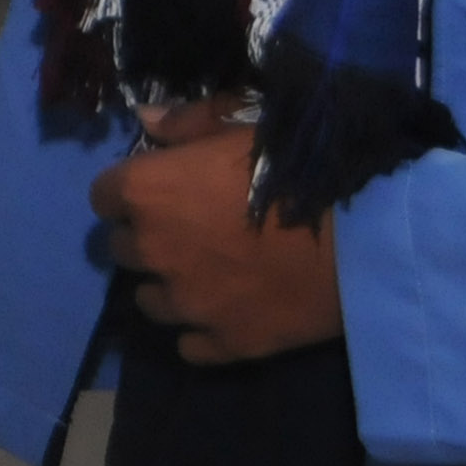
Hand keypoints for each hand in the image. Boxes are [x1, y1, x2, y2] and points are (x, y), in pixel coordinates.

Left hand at [86, 104, 344, 364]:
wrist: (362, 236)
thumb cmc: (298, 167)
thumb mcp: (241, 124)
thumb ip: (186, 123)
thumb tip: (146, 121)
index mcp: (147, 192)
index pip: (103, 195)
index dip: (129, 191)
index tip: (158, 190)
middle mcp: (153, 251)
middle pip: (123, 248)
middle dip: (147, 237)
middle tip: (188, 230)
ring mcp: (185, 304)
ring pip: (150, 300)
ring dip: (170, 285)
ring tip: (209, 274)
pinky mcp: (221, 343)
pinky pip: (189, 344)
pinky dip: (202, 329)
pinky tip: (229, 311)